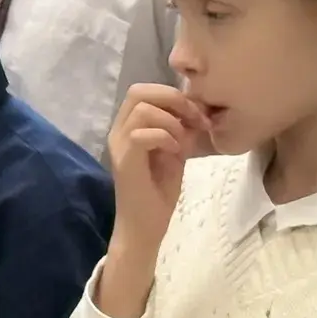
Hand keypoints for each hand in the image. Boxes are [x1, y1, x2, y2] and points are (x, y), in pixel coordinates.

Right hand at [97, 84, 211, 317]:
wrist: (145, 226)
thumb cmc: (158, 192)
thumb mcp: (174, 152)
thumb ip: (179, 131)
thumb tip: (195, 110)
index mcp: (128, 126)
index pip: (143, 91)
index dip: (173, 95)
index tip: (198, 116)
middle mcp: (118, 131)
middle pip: (138, 92)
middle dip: (173, 100)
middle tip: (195, 121)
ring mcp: (119, 145)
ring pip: (141, 110)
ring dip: (171, 122)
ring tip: (183, 142)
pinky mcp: (125, 162)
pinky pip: (142, 134)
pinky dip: (165, 137)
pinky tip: (175, 152)